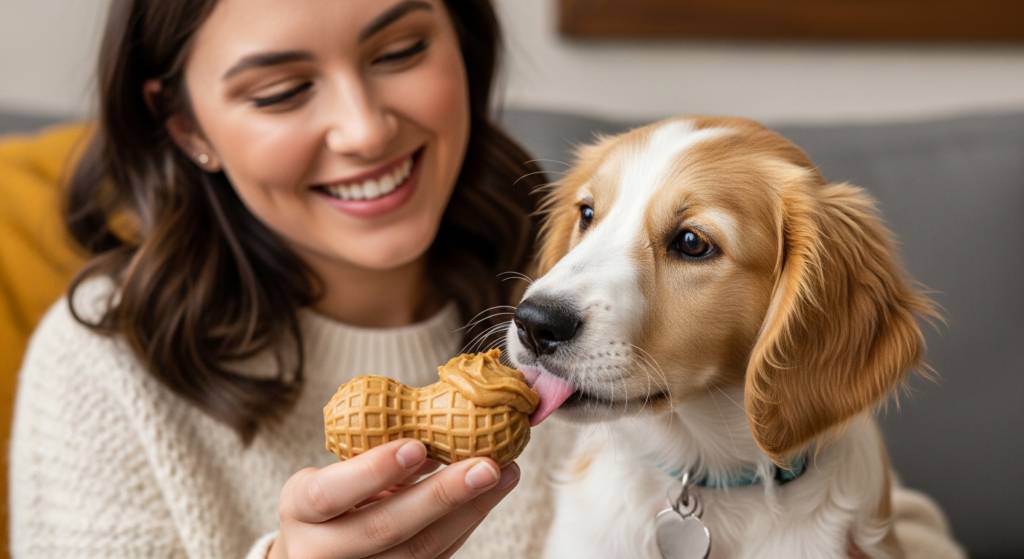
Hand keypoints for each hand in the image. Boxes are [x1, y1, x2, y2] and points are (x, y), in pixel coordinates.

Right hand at [268, 439, 519, 558]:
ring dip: (469, 510)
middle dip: (441, 496)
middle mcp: (319, 551)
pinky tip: (489, 496)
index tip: (416, 446)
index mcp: (299, 509)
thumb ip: (373, 453)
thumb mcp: (334, 471)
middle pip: (384, 528)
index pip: (330, 494)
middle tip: (485, 465)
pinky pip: (435, 557)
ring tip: (503, 473)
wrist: (315, 550)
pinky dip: (465, 524)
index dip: (373, 471)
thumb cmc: (331, 498)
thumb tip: (436, 419)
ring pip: (419, 550)